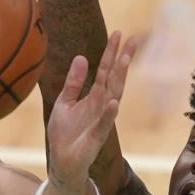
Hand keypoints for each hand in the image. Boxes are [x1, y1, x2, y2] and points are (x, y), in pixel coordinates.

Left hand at [46, 31, 135, 185]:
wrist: (62, 161)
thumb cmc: (65, 133)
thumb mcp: (64, 102)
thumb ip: (74, 82)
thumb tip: (82, 56)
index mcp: (93, 97)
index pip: (105, 70)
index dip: (111, 52)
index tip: (118, 34)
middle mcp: (101, 105)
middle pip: (115, 78)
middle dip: (122, 59)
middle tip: (132, 39)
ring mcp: (101, 120)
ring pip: (113, 95)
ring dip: (120, 79)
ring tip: (125, 60)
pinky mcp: (97, 137)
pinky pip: (104, 123)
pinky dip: (109, 113)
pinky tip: (113, 102)